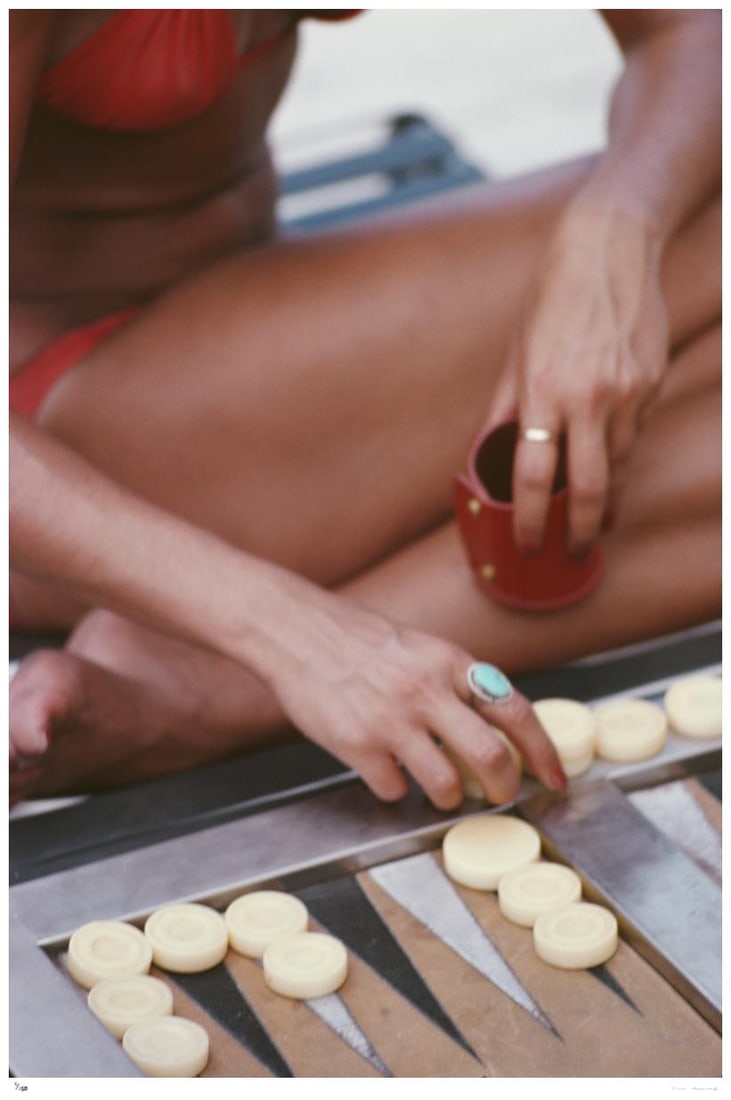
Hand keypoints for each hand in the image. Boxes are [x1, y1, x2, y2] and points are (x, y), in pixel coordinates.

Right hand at [266, 588, 565, 808]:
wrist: (296, 632)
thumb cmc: (358, 640)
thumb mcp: (421, 648)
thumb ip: (456, 683)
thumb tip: (494, 726)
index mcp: (449, 663)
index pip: (515, 711)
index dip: (542, 751)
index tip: (554, 777)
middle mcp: (426, 691)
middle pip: (490, 757)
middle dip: (504, 788)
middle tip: (500, 796)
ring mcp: (391, 721)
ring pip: (445, 785)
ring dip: (448, 798)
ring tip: (440, 791)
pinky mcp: (356, 746)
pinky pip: (393, 789)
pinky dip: (395, 789)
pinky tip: (385, 771)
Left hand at [489, 198, 668, 555]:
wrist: (609, 249)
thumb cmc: (552, 298)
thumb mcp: (515, 353)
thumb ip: (503, 409)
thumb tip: (486, 452)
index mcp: (542, 391)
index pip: (532, 475)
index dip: (529, 519)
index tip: (528, 545)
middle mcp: (588, 398)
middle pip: (587, 488)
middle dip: (579, 531)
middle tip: (572, 552)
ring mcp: (627, 393)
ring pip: (618, 466)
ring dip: (603, 497)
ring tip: (591, 516)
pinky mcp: (652, 384)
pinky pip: (635, 435)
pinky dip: (620, 455)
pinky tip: (609, 458)